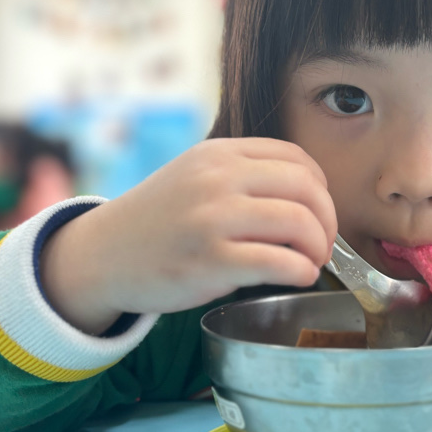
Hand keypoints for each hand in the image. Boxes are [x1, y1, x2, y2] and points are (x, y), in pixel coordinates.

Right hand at [40, 138, 336, 333]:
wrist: (103, 256)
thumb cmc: (158, 221)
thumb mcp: (195, 176)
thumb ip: (242, 175)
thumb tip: (307, 198)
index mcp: (219, 154)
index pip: (296, 157)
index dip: (321, 187)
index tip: (319, 212)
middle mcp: (218, 179)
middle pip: (306, 188)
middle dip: (328, 220)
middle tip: (323, 243)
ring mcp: (213, 219)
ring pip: (299, 222)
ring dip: (319, 247)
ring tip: (312, 261)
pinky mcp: (211, 261)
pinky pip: (279, 262)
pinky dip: (302, 271)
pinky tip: (300, 277)